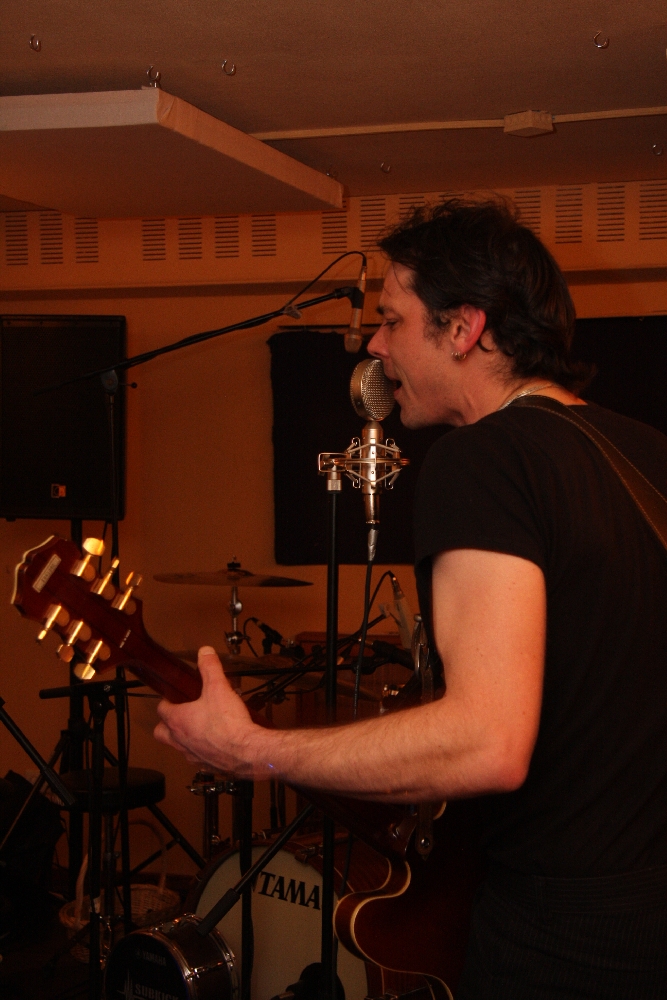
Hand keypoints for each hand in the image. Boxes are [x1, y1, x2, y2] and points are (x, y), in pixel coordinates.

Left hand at [154, 646, 265, 777]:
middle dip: (166, 724)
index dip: (166, 702)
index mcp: (178, 720)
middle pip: (161, 733)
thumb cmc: (228, 723)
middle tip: (180, 714)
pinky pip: (197, 759)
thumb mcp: (219, 687)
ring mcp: (192, 755)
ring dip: (184, 738)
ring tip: (199, 728)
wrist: (247, 752)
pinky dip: (202, 751)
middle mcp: (180, 740)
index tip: (173, 697)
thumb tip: (204, 652)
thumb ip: (210, 668)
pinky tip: (215, 743)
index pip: (162, 710)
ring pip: (179, 747)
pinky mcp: (206, 766)